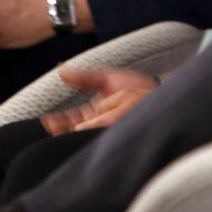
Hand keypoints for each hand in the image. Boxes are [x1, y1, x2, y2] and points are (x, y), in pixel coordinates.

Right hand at [41, 66, 158, 134]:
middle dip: (61, 131)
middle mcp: (99, 126)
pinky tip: (85, 134)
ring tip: (66, 130)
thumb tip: (61, 68)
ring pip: (84, 139)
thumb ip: (84, 77)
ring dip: (73, 136)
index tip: (48, 120)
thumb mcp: (108, 78)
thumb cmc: (137, 87)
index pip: (70, 121)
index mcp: (95, 114)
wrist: (163, 92)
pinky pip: (100, 144)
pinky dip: (91, 138)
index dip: (58, 122)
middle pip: (73, 134)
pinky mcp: (117, 139)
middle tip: (53, 126)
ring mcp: (107, 134)